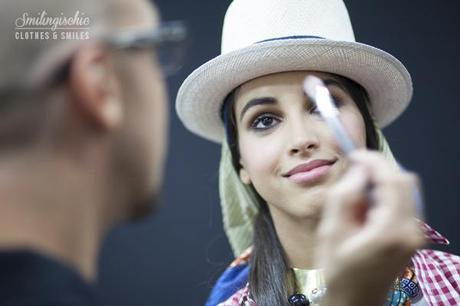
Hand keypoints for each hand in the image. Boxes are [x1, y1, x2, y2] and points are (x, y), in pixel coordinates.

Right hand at [316, 150, 425, 305]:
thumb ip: (343, 197)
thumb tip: (358, 170)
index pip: (393, 180)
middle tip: (353, 174)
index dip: (374, 161)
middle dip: (379, 170)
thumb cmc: (338, 272)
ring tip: (356, 197)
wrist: (355, 304)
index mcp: (391, 230)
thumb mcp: (330, 232)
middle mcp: (411, 230)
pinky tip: (366, 208)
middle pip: (406, 181)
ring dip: (382, 183)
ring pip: (407, 190)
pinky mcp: (413, 237)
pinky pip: (405, 203)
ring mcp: (415, 235)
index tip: (353, 154)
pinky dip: (387, 195)